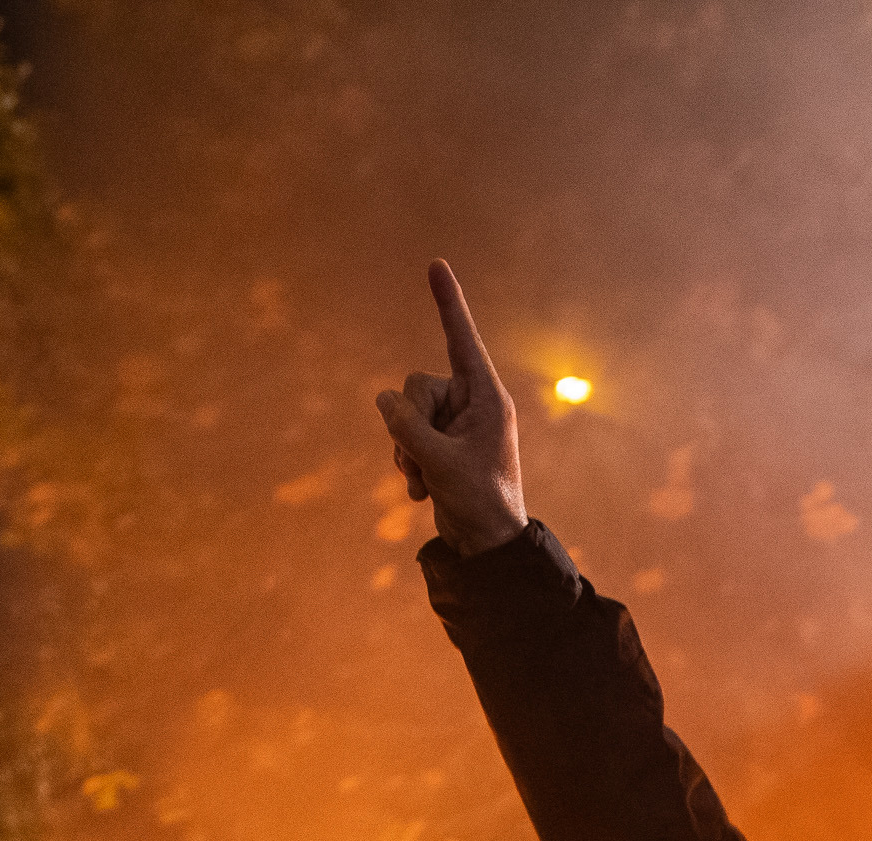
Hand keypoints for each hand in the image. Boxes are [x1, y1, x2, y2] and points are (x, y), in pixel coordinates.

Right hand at [374, 260, 527, 556]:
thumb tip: (384, 398)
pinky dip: (409, 462)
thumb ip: (407, 426)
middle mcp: (472, 402)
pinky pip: (404, 433)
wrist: (485, 544)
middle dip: (411, 424)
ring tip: (427, 480)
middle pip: (416, 385)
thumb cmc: (478, 502)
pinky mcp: (440, 441)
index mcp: (487, 397)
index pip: (462, 340)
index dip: (448, 303)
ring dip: (406, 449)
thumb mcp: (439, 461)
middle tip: (427, 460)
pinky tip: (423, 490)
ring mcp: (454, 422)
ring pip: (405, 411)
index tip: (437, 264)